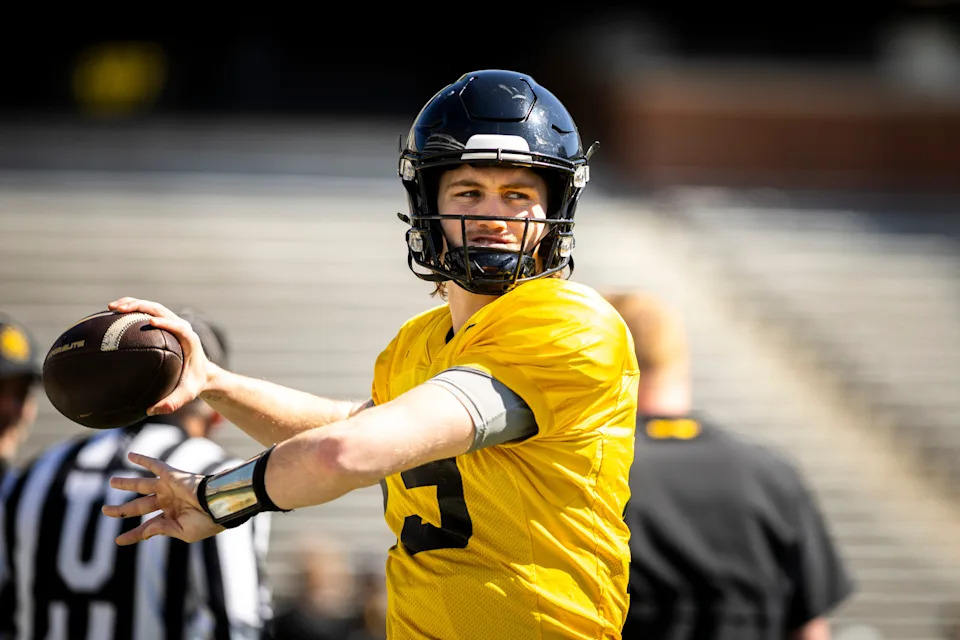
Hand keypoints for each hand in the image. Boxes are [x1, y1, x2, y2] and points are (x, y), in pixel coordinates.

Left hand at [102, 452, 224, 544]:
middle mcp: (167, 502)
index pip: (147, 527)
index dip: (133, 535)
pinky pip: (154, 465)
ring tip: (111, 481)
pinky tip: (130, 455)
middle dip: (122, 509)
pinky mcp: (171, 475)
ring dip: (126, 483)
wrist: (219, 504)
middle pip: (139, 506)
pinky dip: (142, 459)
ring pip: (141, 485)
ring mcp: (168, 488)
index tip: (118, 541)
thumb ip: (161, 529)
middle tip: (105, 509)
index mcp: (172, 518)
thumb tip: (144, 531)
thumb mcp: (183, 532)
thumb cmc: (206, 521)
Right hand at [108, 297, 210, 415]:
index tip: (150, 322)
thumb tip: (152, 411)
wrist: (204, 373)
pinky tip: (112, 316)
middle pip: (160, 310)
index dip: (165, 322)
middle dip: (140, 306)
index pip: (178, 326)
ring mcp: (172, 324)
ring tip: (111, 307)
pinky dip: (131, 311)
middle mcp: (181, 327)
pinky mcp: (165, 325)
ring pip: (152, 308)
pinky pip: (147, 314)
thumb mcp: (187, 394)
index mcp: (189, 339)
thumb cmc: (195, 382)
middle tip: (118, 309)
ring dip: (133, 304)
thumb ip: (173, 402)